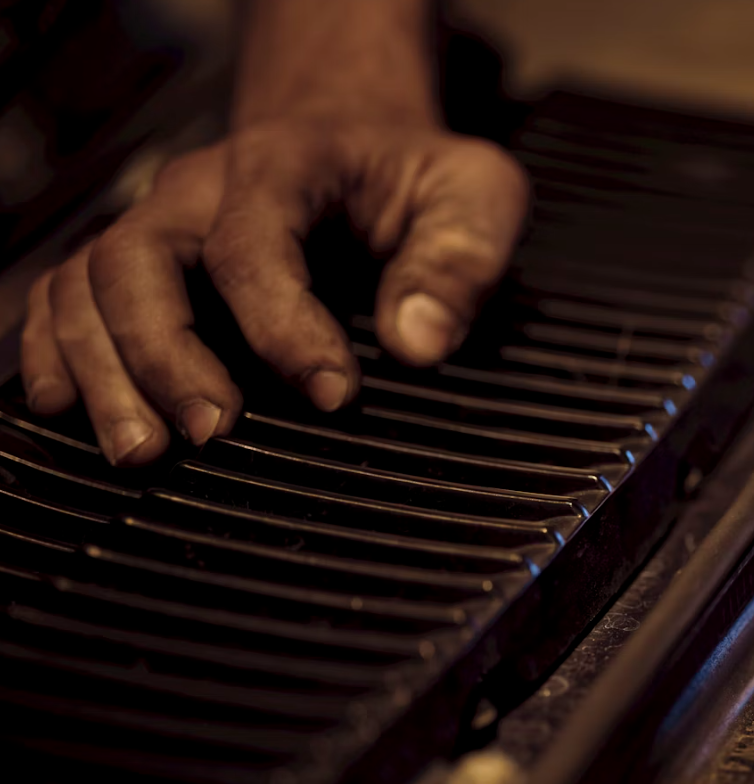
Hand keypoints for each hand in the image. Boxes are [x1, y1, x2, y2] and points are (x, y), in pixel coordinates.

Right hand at [19, 119, 528, 465]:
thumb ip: (459, 263)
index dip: (285, 324)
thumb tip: (419, 343)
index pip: (256, 241)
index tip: (334, 395)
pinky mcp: (138, 266)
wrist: (357, 139)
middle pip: (139, 260)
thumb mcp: (475, 195)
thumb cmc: (416, 179)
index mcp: (285, 163)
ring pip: (86, 285)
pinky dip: (55, 352)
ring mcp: (158, 227)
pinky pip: (62, 298)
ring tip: (142, 451)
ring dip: (104, 371)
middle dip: (166, 354)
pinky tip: (68, 410)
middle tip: (211, 433)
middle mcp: (200, 191)